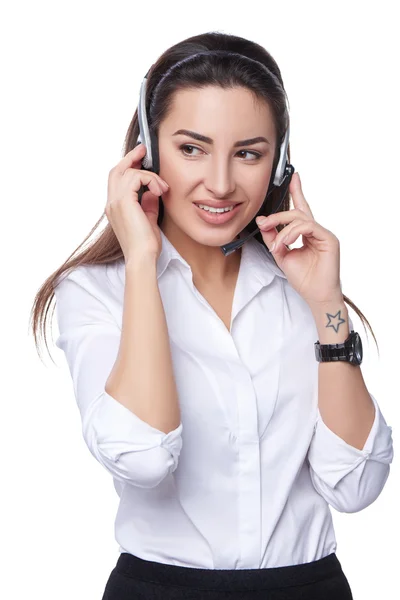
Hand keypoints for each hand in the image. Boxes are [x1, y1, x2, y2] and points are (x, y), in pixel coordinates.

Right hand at [105, 143, 169, 261]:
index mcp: (115, 207)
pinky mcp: (123, 202)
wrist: (142, 257)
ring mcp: (115, 202)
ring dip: (148, 175)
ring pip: (127, 171)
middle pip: (116, 170)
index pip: (117, 179)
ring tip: (162, 187)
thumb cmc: (146, 245)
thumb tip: (152, 191)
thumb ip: (148, 203)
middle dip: (130, 157)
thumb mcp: (148, 219)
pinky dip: (150, 180)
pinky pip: (135, 177)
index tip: (141, 157)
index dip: (128, 165)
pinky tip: (160, 190)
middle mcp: (111, 203)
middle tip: (144, 150)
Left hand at [255, 172, 342, 305]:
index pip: (301, 209)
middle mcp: (317, 231)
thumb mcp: (281, 254)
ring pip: (301, 218)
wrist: (315, 295)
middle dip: (278, 216)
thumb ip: (273, 237)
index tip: (294, 177)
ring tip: (277, 245)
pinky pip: (308, 227)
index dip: (298, 192)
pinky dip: (293, 233)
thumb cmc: (303, 278)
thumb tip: (263, 221)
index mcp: (307, 233)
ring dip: (283, 230)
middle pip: (297, 212)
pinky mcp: (329, 239)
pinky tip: (286, 243)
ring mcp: (324, 234)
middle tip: (265, 223)